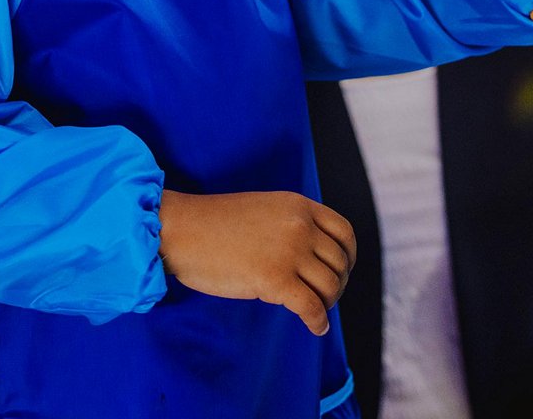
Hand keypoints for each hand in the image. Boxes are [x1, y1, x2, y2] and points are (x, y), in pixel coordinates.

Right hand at [159, 189, 355, 335]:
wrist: (184, 229)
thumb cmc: (216, 223)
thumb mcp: (265, 209)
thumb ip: (292, 224)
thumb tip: (313, 256)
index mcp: (298, 205)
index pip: (344, 232)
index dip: (349, 256)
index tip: (342, 270)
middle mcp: (300, 226)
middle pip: (339, 263)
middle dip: (337, 283)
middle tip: (324, 296)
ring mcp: (289, 252)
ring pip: (330, 286)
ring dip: (328, 303)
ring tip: (316, 311)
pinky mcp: (274, 280)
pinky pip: (312, 307)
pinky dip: (318, 321)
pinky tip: (315, 327)